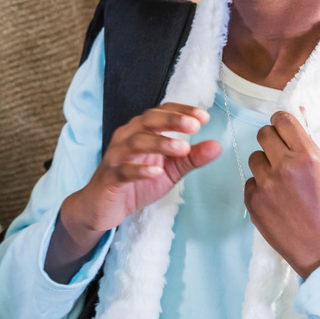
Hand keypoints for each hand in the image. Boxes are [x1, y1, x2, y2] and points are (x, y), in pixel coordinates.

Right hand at [47, 104, 221, 279]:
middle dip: (172, 121)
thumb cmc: (136, 183)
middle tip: (195, 126)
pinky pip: (124, 170)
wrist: (101, 207)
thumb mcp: (169, 170)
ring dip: (160, 143)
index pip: (161, 112)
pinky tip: (156, 172)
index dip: (181, 111)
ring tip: (182, 148)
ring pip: (136, 142)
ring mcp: (116, 156)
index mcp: (142, 131)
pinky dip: (140, 170)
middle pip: (148, 121)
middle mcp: (127, 137)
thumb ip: (191, 158)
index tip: (203, 117)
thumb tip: (217, 145)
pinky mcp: (110, 177)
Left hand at [244, 110, 319, 278]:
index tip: (280, 128)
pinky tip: (275, 202)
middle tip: (279, 155)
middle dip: (271, 141)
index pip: (283, 120)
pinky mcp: (253, 202)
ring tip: (280, 184)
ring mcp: (266, 185)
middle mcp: (285, 166)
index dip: (280, 122)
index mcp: (307, 156)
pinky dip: (259, 189)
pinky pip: (250, 183)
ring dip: (264, 166)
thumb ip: (306, 146)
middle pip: (263, 134)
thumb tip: (296, 116)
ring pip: (254, 158)